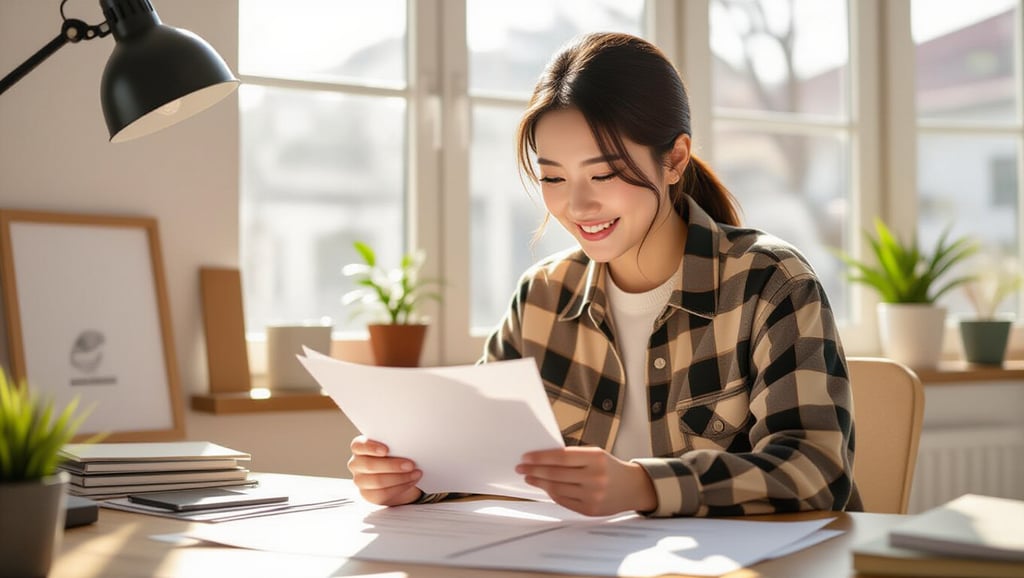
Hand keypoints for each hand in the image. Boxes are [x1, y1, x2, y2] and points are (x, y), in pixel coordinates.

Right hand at [348, 435, 423, 505]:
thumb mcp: (394, 446)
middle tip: (410, 464)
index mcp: (359, 448)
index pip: (358, 446)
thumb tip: (407, 444)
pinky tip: (411, 481)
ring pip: (378, 481)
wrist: (396, 474)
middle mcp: (356, 464)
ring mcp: (360, 480)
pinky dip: (400, 487)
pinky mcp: (368, 494)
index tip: (386, 450)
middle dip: (392, 465)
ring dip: (400, 477)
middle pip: (370, 465)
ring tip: (415, 473)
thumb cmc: (394, 455)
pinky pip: (383, 493)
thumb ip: (395, 444)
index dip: (371, 447)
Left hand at [516, 446, 656, 515]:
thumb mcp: (595, 454)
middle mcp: (595, 477)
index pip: (561, 457)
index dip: (540, 458)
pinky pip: (564, 501)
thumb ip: (572, 457)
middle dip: (534, 471)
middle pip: (556, 474)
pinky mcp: (590, 510)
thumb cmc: (610, 467)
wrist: (632, 487)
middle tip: (521, 468)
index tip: (526, 457)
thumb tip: (542, 460)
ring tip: (530, 477)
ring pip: (557, 489)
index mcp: (596, 458)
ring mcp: (593, 495)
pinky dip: (552, 494)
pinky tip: (545, 488)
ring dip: (540, 483)